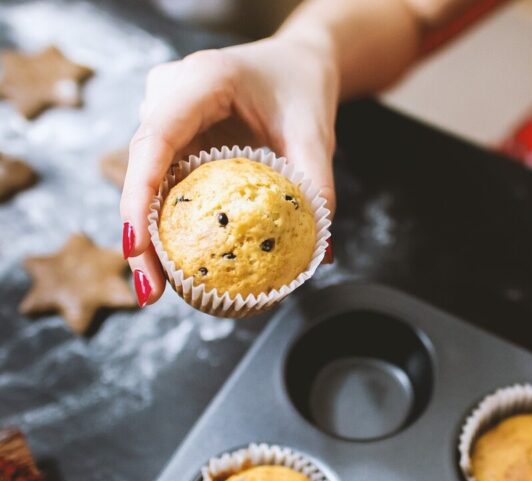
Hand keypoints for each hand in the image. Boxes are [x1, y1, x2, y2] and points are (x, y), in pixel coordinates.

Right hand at [120, 37, 338, 305]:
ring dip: (149, 234)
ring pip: (145, 180)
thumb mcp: (315, 133)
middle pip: (141, 168)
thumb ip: (317, 185)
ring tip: (156, 289)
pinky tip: (174, 264)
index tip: (137, 246)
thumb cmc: (301, 89)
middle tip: (150, 292)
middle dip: (139, 234)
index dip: (139, 194)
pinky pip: (162, 181)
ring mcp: (164, 114)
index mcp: (202, 80)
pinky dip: (166, 221)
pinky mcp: (171, 136)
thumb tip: (320, 255)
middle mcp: (169, 94)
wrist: (295, 63)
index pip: (156, 138)